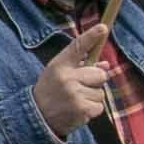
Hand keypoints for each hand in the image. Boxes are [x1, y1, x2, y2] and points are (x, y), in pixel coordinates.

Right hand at [33, 23, 112, 141]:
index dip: (91, 37)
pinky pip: (100, 106)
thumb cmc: (50, 91)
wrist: (37, 116)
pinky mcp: (82, 109)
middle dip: (95, 81)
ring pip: (101, 92)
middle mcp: (67, 78)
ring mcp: (75, 94)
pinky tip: (78, 110)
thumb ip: (80, 67)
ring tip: (75, 101)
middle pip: (99, 74)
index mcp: (59, 66)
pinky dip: (92, 109)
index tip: (103, 27)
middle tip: (80, 88)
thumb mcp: (58, 74)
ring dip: (92, 97)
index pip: (77, 47)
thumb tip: (106, 65)